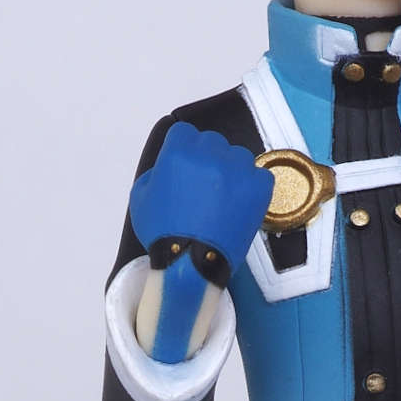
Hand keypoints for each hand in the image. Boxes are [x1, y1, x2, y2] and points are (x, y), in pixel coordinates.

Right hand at [129, 121, 273, 272]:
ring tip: (223, 199)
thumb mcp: (141, 198)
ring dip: (231, 172)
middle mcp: (209, 155)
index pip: (185, 134)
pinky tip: (240, 204)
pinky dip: (251, 187)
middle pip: (213, 143)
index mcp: (179, 152)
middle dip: (208, 161)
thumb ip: (155, 172)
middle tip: (204, 188)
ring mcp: (236, 170)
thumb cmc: (164, 236)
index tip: (187, 168)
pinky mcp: (257, 188)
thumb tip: (168, 166)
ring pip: (238, 157)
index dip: (185, 151)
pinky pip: (259, 175)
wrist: (190, 266)